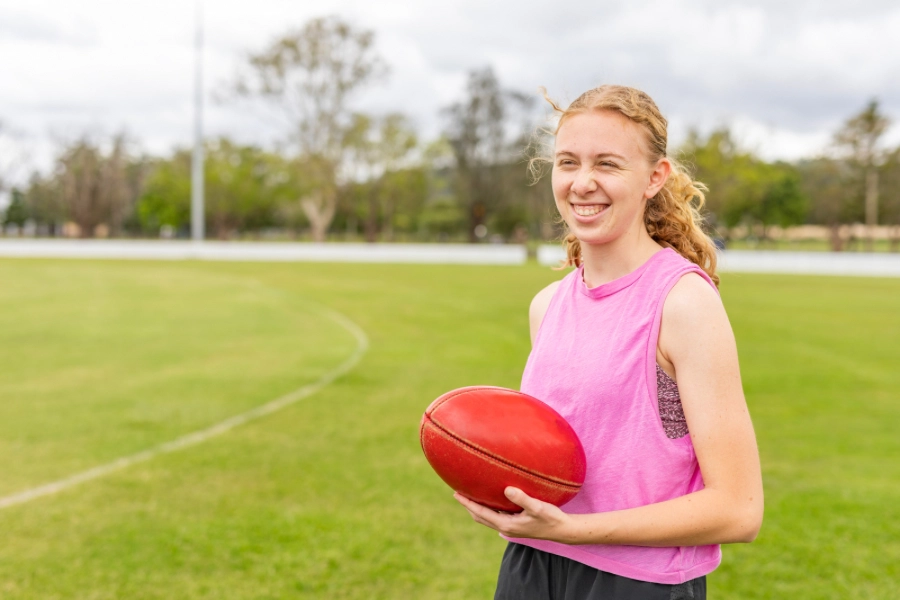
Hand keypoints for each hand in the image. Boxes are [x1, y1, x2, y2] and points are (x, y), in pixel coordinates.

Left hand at [453, 487, 576, 542]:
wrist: (563, 530)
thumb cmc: (551, 518)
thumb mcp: (537, 507)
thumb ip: (522, 498)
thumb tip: (507, 489)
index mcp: (507, 524)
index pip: (481, 513)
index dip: (468, 503)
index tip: (456, 494)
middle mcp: (506, 528)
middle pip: (480, 517)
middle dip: (468, 505)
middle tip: (458, 492)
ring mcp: (510, 528)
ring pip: (487, 518)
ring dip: (477, 508)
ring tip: (469, 495)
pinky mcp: (516, 525)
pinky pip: (496, 516)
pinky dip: (488, 509)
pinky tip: (490, 500)